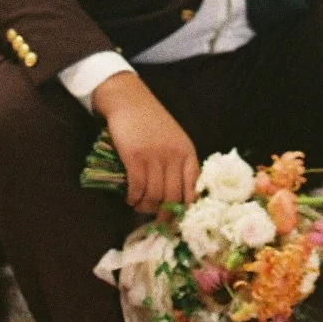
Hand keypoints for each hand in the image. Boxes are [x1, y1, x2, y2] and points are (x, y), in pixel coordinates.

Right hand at [92, 72, 199, 213]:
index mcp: (187, 152)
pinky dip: (133, 197)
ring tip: (139, 205)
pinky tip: (130, 198)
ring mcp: (154, 157)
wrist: (129, 100)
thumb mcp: (174, 140)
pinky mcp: (134, 157)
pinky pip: (137, 187)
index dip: (185, 209)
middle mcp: (174, 156)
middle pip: (172, 197)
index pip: (193, 189)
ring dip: (145, 206)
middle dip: (164, 215)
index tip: (177, 219)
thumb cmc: (152, 121)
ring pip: (154, 196)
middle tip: (155, 220)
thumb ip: (178, 163)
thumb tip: (177, 196)